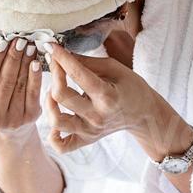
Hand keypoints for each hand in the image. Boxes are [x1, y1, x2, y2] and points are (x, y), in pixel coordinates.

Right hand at [0, 39, 41, 141]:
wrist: (11, 130)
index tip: (2, 42)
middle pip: (4, 80)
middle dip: (12, 57)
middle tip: (18, 39)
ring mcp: (13, 119)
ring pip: (19, 84)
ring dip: (24, 62)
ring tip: (28, 45)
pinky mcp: (30, 117)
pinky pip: (33, 91)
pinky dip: (34, 75)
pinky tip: (35, 61)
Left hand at [44, 44, 166, 153]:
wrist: (144, 115)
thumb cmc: (130, 87)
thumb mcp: (114, 68)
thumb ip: (87, 62)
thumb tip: (61, 54)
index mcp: (108, 97)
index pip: (78, 75)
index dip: (62, 58)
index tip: (52, 46)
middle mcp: (97, 117)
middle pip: (61, 97)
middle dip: (54, 75)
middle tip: (55, 65)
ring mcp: (90, 131)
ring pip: (56, 122)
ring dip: (48, 103)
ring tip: (53, 92)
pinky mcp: (86, 140)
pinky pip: (62, 146)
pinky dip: (53, 136)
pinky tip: (56, 120)